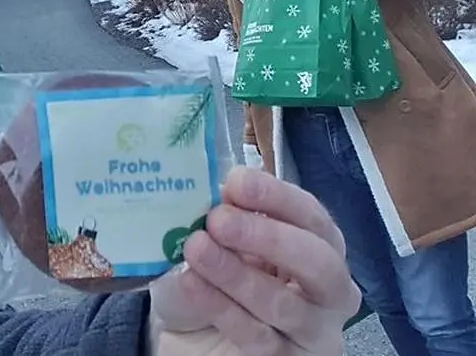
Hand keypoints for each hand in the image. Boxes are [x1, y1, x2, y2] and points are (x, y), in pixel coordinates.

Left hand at [149, 167, 359, 354]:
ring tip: (196, 249)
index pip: (312, 218)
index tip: (236, 182)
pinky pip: (258, 337)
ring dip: (237, 273)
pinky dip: (222, 307)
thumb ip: (223, 217)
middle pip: (319, 262)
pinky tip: (191, 284)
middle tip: (219, 219)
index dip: (278, 197)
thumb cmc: (216, 279)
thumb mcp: (219, 241)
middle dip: (268, 236)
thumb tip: (214, 190)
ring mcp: (313, 332)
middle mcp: (329, 291)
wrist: (194, 334)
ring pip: (285, 304)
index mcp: (318, 247)